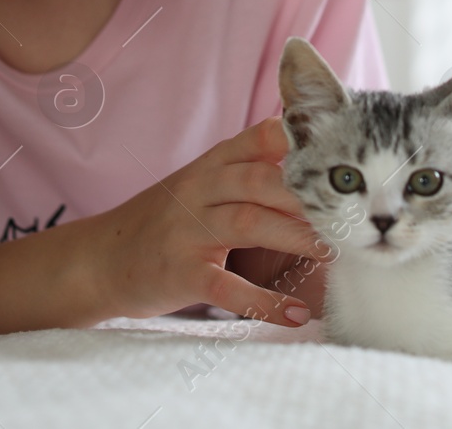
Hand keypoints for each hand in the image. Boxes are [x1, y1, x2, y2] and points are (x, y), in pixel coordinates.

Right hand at [90, 116, 326, 326]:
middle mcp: (199, 190)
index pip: (259, 138)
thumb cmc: (164, 222)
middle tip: (350, 211)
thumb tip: (314, 167)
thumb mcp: (201, 185)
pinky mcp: (181, 273)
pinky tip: (295, 313)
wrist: (100, 259)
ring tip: (335, 251)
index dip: (300, 140)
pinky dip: (263, 302)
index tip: (339, 151)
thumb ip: (248, 172)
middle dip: (308, 195)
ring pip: (249, 223)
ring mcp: (188, 231)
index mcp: (210, 166)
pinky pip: (228, 286)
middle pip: (261, 180)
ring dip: (296, 236)